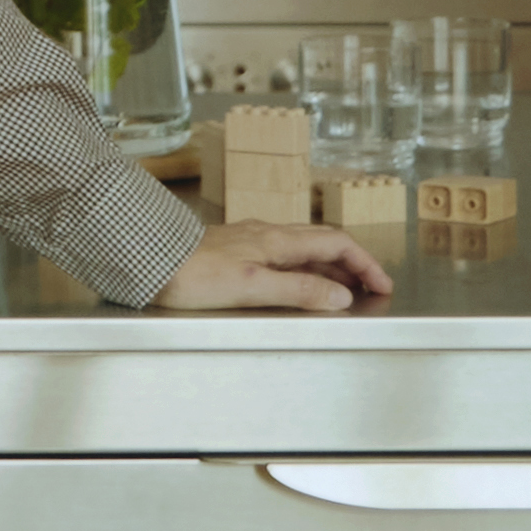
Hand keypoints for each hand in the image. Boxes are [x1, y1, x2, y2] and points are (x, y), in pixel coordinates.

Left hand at [154, 226, 395, 312]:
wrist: (148, 261)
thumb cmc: (191, 273)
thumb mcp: (252, 286)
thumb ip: (298, 289)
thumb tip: (340, 296)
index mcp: (275, 239)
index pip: (336, 243)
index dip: (364, 263)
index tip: (382, 284)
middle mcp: (266, 234)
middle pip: (323, 243)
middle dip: (352, 264)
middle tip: (370, 289)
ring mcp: (250, 241)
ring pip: (303, 249)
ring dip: (329, 268)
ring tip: (341, 291)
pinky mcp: (234, 252)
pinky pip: (282, 257)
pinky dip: (303, 270)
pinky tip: (296, 285)